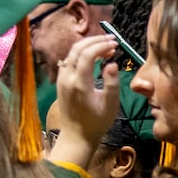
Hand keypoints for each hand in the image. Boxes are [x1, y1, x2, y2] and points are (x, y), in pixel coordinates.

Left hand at [47, 34, 119, 168]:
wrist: (77, 136)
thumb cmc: (97, 122)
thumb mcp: (110, 104)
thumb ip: (112, 82)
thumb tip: (112, 64)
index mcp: (79, 83)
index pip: (88, 54)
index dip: (102, 45)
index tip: (116, 44)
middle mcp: (67, 78)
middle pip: (77, 49)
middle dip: (94, 41)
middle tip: (111, 40)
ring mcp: (61, 79)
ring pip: (71, 53)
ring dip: (88, 46)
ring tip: (105, 48)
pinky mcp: (61, 82)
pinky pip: (69, 61)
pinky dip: (81, 54)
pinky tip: (94, 57)